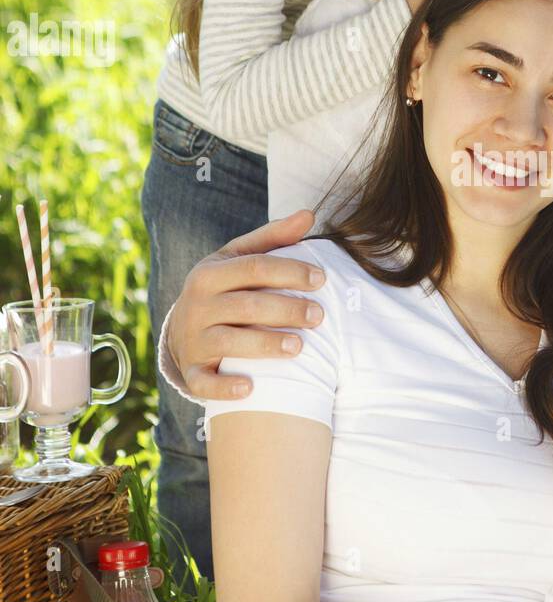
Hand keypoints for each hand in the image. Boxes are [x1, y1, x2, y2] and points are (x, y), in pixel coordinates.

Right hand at [165, 209, 327, 400]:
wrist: (182, 329)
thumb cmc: (224, 289)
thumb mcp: (239, 258)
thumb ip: (274, 237)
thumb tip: (309, 214)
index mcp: (210, 273)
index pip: (255, 267)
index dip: (290, 271)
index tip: (322, 279)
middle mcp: (198, 305)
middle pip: (248, 305)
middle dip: (286, 309)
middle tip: (319, 316)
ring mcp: (193, 340)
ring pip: (230, 342)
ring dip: (265, 344)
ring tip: (299, 346)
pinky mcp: (192, 371)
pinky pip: (204, 383)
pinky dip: (224, 387)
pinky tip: (250, 388)